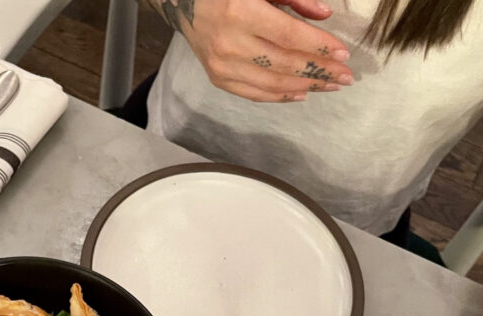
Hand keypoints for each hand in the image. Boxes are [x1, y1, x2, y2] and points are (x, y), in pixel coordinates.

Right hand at [168, 0, 353, 102]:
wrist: (182, 1)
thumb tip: (324, 16)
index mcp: (241, 12)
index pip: (289, 35)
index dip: (318, 46)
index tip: (343, 54)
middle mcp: (230, 43)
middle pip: (284, 64)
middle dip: (319, 71)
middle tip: (344, 77)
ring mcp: (222, 65)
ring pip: (272, 83)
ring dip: (305, 86)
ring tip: (329, 85)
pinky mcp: (218, 78)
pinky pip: (254, 93)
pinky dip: (280, 96)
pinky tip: (301, 93)